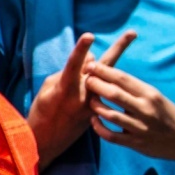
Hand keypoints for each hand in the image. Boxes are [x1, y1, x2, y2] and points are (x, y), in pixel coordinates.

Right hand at [28, 32, 133, 163]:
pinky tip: (102, 75)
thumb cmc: (42, 111)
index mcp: (65, 88)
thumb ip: (70, 72)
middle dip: (118, 48)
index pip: (74, 64)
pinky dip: (105, 79)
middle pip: (103, 66)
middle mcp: (84, 94)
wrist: (46, 142)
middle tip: (132, 32)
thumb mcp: (48, 89)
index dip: (81, 50)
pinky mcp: (98, 111)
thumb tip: (90, 59)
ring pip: (107, 75)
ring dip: (117, 59)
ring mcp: (94, 103)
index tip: (89, 35)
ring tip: (130, 36)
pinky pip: (105, 89)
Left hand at [86, 62, 174, 164]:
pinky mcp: (135, 143)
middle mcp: (145, 109)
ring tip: (88, 100)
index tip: (91, 65)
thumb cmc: (168, 114)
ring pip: (110, 115)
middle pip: (114, 94)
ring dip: (96, 106)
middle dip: (96, 85)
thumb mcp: (157, 97)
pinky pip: (111, 136)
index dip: (105, 71)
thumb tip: (112, 78)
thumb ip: (137, 90)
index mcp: (151, 94)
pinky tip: (94, 121)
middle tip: (85, 79)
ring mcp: (140, 127)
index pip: (123, 79)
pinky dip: (99, 128)